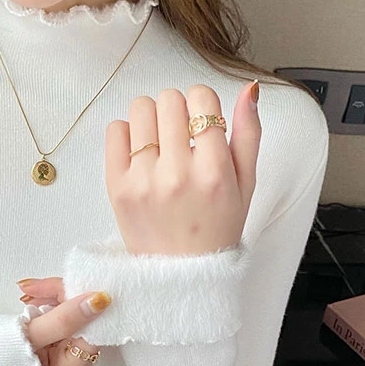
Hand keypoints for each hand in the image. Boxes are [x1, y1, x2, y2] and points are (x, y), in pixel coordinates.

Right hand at [16, 277, 106, 365]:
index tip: (68, 284)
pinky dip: (52, 311)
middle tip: (39, 288)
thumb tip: (100, 301)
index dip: (81, 303)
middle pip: (86, 325)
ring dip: (56, 302)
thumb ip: (65, 318)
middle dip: (65, 300)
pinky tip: (34, 304)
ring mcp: (65, 363)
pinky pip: (64, 325)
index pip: (93, 331)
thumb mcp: (28, 334)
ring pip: (75, 321)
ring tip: (30, 296)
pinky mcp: (56, 352)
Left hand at [105, 81, 260, 255]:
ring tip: (161, 145)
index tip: (203, 124)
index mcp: (214, 172)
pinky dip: (127, 135)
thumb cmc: (216, 231)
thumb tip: (249, 90)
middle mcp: (178, 174)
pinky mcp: (117, 187)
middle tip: (182, 138)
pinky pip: (115, 131)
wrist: (181, 275)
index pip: (202, 99)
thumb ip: (249, 135)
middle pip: (169, 99)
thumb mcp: (246, 186)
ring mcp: (144, 180)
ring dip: (152, 119)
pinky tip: (142, 155)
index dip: (203, 105)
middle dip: (178, 112)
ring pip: (140, 109)